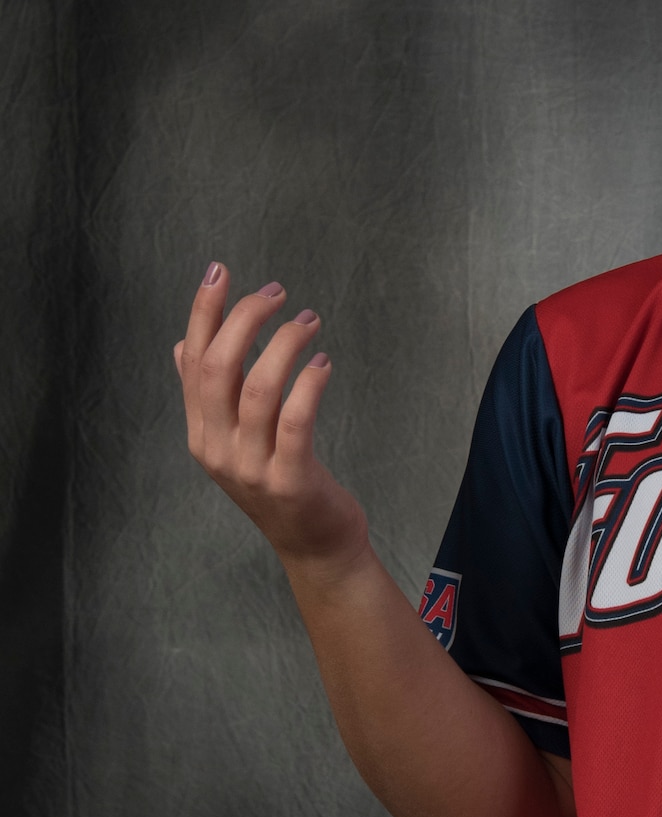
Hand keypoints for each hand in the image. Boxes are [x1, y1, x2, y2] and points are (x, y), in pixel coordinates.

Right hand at [174, 262, 368, 570]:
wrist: (313, 545)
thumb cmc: (280, 482)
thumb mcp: (234, 439)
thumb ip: (208, 395)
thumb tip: (182, 344)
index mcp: (201, 433)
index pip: (193, 360)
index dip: (204, 311)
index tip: (220, 270)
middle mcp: (217, 448)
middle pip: (219, 367)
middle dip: (245, 318)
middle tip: (278, 293)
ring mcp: (251, 467)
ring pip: (258, 388)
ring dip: (286, 343)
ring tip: (310, 321)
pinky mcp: (290, 480)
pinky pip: (295, 420)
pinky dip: (309, 384)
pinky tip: (324, 363)